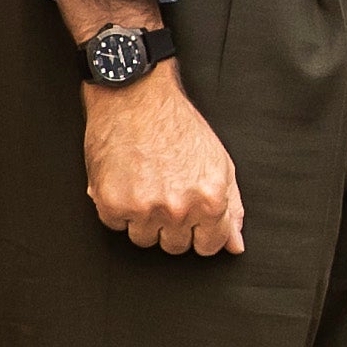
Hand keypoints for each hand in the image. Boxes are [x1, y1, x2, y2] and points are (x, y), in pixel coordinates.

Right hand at [83, 71, 243, 255]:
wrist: (136, 99)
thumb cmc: (178, 126)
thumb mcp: (219, 163)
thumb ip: (232, 208)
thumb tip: (235, 245)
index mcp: (210, 200)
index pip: (210, 246)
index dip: (201, 234)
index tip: (194, 223)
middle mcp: (178, 208)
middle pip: (176, 246)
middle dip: (173, 227)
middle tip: (167, 196)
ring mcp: (144, 209)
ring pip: (144, 240)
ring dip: (144, 221)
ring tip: (146, 187)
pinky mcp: (111, 204)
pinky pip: (115, 225)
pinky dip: (118, 209)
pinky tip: (126, 183)